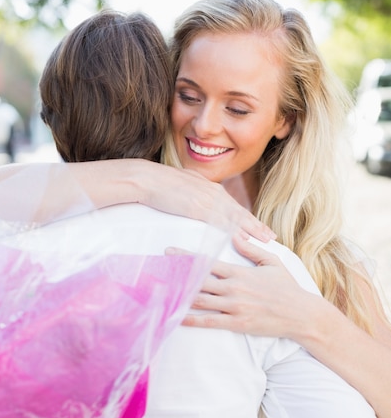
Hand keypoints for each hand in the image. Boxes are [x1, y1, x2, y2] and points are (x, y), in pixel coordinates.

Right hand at [140, 163, 275, 242]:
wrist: (146, 178)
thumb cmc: (159, 182)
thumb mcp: (183, 184)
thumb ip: (195, 193)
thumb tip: (198, 202)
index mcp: (210, 188)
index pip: (233, 206)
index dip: (247, 218)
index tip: (259, 227)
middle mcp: (213, 193)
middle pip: (240, 212)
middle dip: (256, 225)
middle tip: (271, 236)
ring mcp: (207, 201)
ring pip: (235, 217)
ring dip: (252, 229)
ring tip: (265, 239)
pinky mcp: (199, 208)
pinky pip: (221, 222)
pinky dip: (234, 231)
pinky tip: (243, 239)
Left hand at [174, 232, 315, 339]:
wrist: (301, 314)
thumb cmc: (287, 288)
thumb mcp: (272, 262)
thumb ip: (252, 249)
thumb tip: (235, 236)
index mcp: (239, 272)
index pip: (207, 262)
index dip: (186, 257)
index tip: (169, 252)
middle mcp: (233, 288)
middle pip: (198, 280)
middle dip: (177, 275)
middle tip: (158, 272)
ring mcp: (234, 307)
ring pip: (200, 301)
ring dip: (180, 296)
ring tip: (162, 293)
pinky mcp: (236, 324)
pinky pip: (209, 322)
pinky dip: (192, 320)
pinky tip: (178, 317)